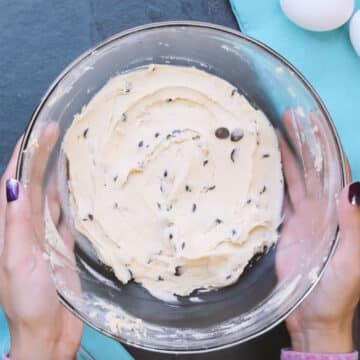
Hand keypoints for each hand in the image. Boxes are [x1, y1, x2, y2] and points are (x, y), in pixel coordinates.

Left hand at [0, 125, 81, 359]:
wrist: (48, 332)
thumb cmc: (28, 302)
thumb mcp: (17, 264)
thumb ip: (17, 227)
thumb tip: (14, 187)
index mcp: (8, 230)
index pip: (12, 185)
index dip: (21, 158)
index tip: (34, 134)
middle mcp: (24, 228)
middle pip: (30, 185)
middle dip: (40, 157)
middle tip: (54, 131)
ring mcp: (43, 236)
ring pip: (47, 197)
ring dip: (53, 174)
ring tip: (65, 151)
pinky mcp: (59, 246)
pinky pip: (62, 216)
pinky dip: (67, 199)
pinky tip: (74, 188)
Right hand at [277, 110, 359, 352]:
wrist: (313, 315)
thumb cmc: (336, 292)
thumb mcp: (351, 262)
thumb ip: (353, 227)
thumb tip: (350, 189)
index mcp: (340, 212)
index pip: (334, 169)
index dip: (324, 143)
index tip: (312, 120)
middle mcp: (322, 208)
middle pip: (312, 167)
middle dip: (302, 141)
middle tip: (288, 116)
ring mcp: (303, 215)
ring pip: (294, 178)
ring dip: (284, 156)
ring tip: (271, 134)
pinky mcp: (286, 226)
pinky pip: (279, 197)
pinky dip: (271, 181)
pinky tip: (262, 168)